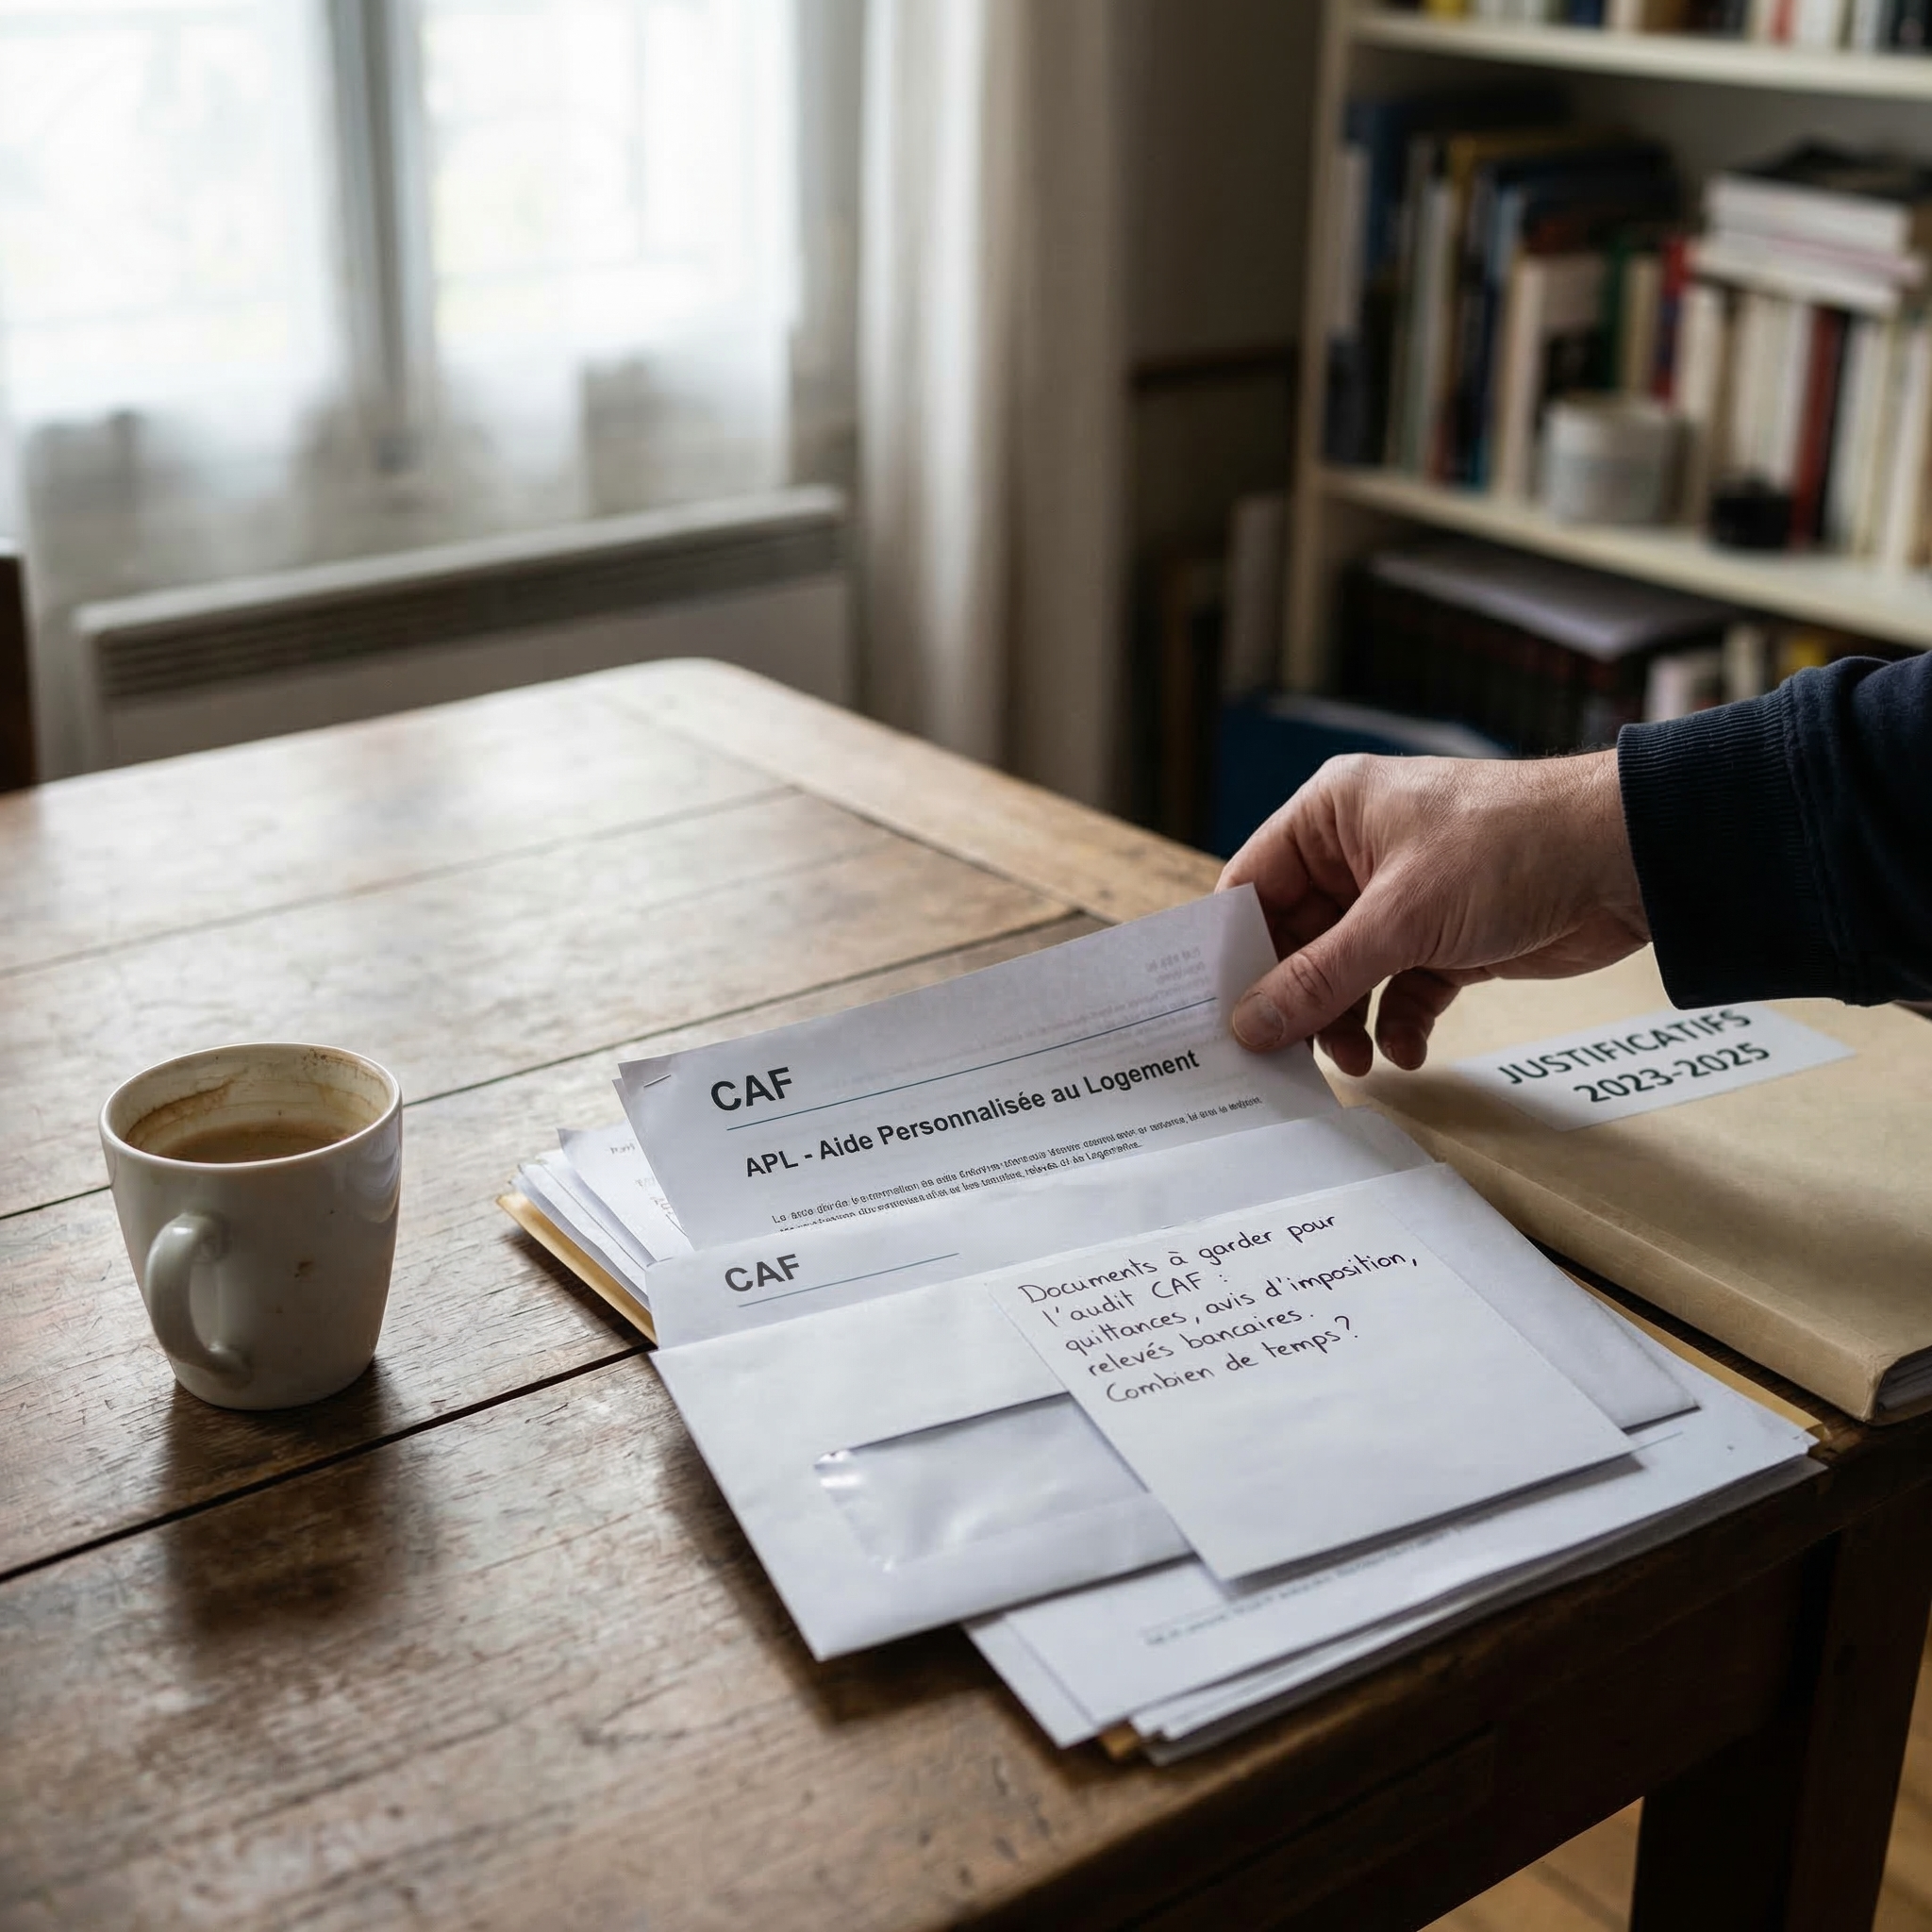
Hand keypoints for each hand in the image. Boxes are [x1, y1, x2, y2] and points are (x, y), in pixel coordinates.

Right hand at [1216, 750, 1649, 1075]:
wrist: (1628, 861)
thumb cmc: (1509, 849)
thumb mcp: (1398, 919)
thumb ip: (1317, 979)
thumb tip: (1248, 1025)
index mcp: (1330, 816)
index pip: (1252, 887)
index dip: (1233, 952)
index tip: (1217, 1014)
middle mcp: (1357, 853)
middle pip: (1296, 942)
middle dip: (1297, 1002)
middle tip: (1285, 1058)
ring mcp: (1402, 897)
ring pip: (1346, 975)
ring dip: (1347, 1023)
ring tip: (1357, 1063)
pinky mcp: (1445, 939)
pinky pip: (1399, 991)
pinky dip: (1398, 1024)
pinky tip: (1408, 1049)